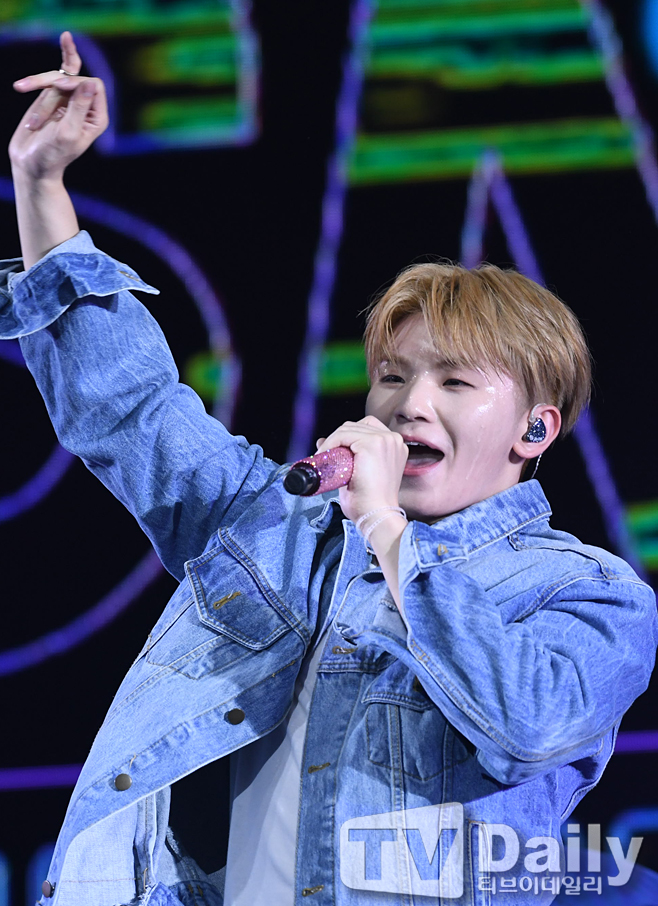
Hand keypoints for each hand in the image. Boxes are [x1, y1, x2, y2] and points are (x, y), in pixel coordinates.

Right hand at [10, 31, 107, 180]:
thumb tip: (90, 82)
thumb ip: (79, 108)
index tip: (56, 88)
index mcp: (98, 118)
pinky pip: (56, 75)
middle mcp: (87, 107)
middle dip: (53, 88)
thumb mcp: (67, 133)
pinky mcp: (53, 97)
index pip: (95, 86)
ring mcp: (70, 100)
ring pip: (57, 79)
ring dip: (40, 95)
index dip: (76, 82)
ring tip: (32, 122)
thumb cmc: (52, 154)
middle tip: (34, 103)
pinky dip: (55, 63)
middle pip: (75, 79)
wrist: (32, 163)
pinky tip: (66, 38)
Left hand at [315, 416, 408, 523]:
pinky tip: (324, 456)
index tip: (332, 451)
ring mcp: (385, 439)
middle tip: (325, 455)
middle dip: (338, 437)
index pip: (366, 429)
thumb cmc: (369, 502)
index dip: (347, 437)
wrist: (376, 515)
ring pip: (348, 429)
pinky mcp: (373, 443)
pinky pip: (343, 435)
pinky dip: (330, 443)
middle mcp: (394, 440)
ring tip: (323, 457)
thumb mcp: (358, 473)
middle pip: (357, 426)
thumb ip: (345, 456)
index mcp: (395, 446)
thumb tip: (323, 442)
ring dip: (332, 441)